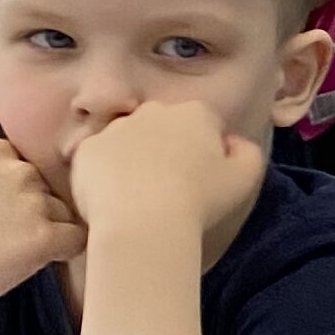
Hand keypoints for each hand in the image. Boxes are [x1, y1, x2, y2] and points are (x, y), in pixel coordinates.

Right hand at [0, 135, 83, 309]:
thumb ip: (0, 173)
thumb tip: (41, 181)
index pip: (34, 169)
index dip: (23, 195)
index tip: (2, 211)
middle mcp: (17, 169)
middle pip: (53, 190)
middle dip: (38, 212)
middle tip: (4, 234)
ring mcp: (32, 201)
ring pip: (65, 215)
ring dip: (48, 233)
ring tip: (9, 247)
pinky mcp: (44, 235)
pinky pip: (78, 239)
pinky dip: (63, 252)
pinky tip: (33, 259)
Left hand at [68, 100, 261, 240]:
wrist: (143, 223)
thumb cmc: (200, 201)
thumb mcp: (246, 178)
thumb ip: (247, 151)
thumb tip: (233, 143)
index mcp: (194, 113)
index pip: (205, 124)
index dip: (207, 150)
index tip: (204, 177)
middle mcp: (153, 111)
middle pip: (164, 127)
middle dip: (168, 147)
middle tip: (172, 186)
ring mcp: (115, 128)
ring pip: (129, 141)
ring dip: (135, 160)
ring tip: (141, 197)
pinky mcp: (87, 150)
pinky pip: (99, 160)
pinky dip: (106, 175)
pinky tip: (117, 201)